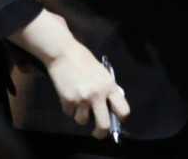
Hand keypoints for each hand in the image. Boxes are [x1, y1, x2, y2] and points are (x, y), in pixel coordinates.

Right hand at [9, 10, 129, 137]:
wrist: (64, 53)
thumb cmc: (84, 61)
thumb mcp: (101, 73)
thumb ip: (106, 89)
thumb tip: (109, 106)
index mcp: (110, 86)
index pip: (123, 110)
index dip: (120, 119)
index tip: (115, 121)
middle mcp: (98, 94)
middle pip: (104, 125)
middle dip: (100, 133)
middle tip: (97, 132)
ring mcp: (83, 99)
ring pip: (82, 121)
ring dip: (80, 115)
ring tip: (77, 101)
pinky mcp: (68, 101)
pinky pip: (69, 113)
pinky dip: (68, 107)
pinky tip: (68, 94)